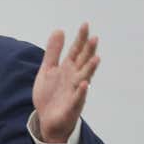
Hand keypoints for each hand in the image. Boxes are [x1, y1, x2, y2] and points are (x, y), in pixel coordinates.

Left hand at [32, 23, 99, 142]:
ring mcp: (75, 92)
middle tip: (94, 37)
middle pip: (83, 62)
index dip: (80, 39)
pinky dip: (81, 91)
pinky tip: (84, 84)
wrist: (47, 119)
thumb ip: (53, 52)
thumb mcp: (48, 70)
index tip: (85, 25)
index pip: (76, 51)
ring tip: (96, 58)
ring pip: (85, 78)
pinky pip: (78, 98)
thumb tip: (59, 30)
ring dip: (90, 69)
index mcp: (68, 69)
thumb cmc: (50, 94)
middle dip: (88, 51)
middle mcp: (74, 78)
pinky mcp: (72, 106)